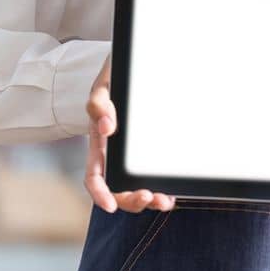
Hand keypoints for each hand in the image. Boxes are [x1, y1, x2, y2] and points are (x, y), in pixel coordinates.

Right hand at [84, 54, 175, 213]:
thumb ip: (99, 104)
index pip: (94, 176)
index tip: (110, 205)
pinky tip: (174, 191)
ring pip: (137, 186)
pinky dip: (163, 187)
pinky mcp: (150, 151)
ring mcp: (132, 155)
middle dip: (131, 200)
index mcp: (99, 144)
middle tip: (149, 197)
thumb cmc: (115, 79)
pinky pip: (154, 175)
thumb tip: (107, 127)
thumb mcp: (103, 86)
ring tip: (165, 200)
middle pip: (118, 188)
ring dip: (150, 199)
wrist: (135, 65)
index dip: (100, 193)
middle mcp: (114, 155)